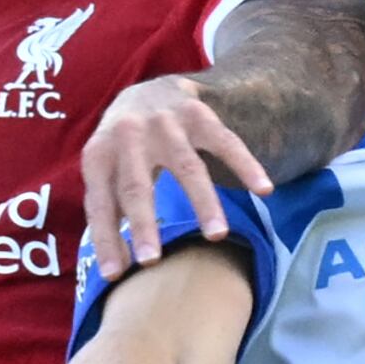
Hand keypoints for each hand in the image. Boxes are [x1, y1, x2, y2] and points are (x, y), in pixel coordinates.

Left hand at [83, 75, 269, 277]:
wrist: (150, 88)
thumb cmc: (124, 147)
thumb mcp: (106, 171)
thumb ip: (109, 212)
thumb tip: (116, 269)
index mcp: (99, 154)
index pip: (100, 202)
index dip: (106, 238)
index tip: (115, 275)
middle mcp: (129, 136)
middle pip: (136, 185)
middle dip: (143, 224)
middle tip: (151, 261)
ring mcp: (166, 124)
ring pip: (188, 168)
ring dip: (203, 203)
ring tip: (217, 237)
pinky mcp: (200, 116)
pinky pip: (227, 143)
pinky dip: (246, 166)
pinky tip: (265, 190)